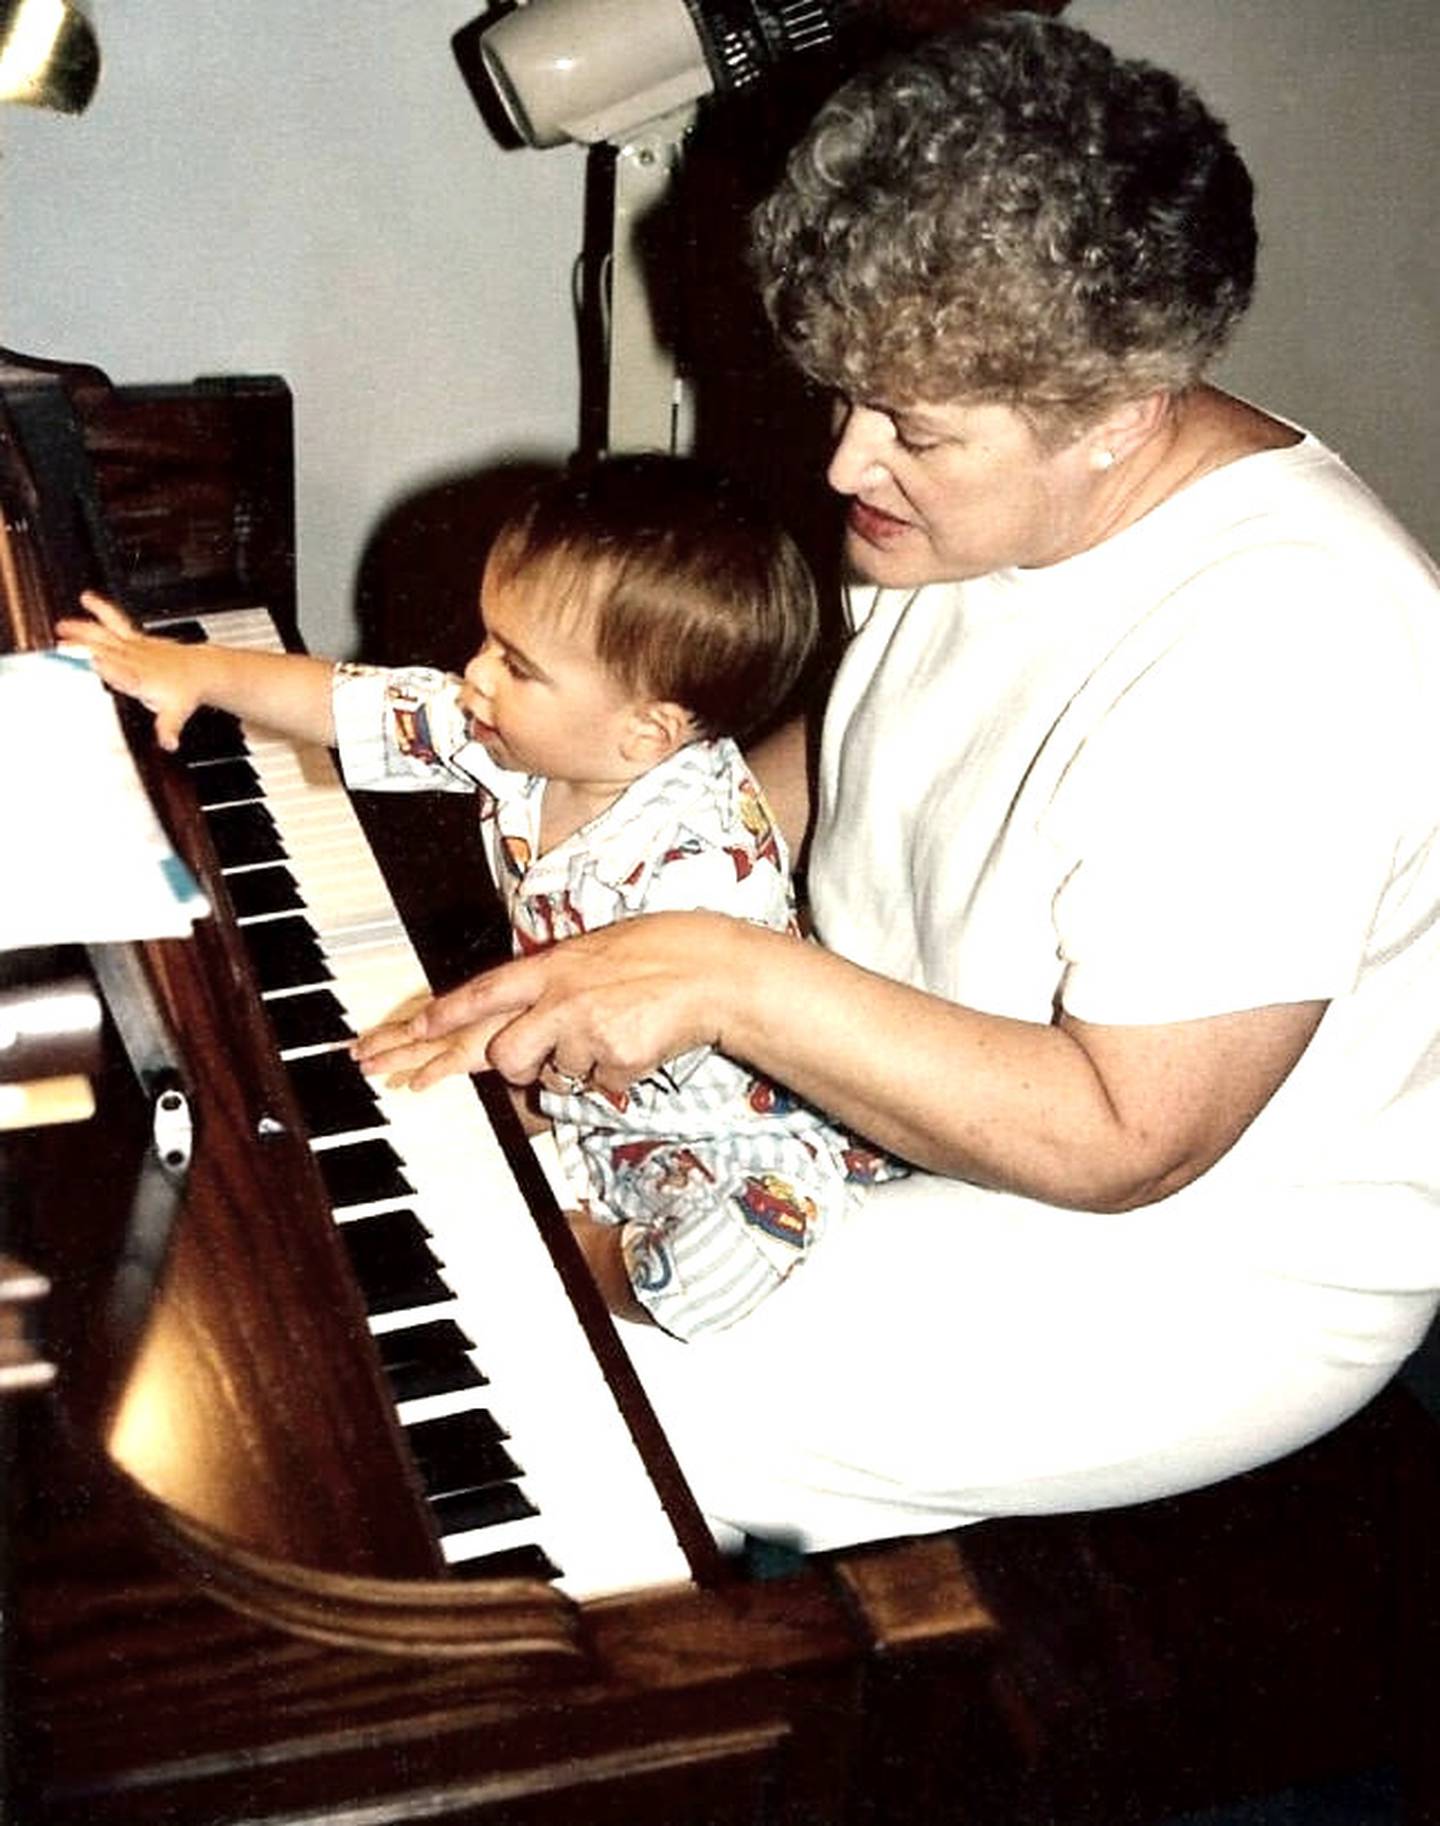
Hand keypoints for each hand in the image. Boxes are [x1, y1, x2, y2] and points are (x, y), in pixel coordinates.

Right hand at [55, 591, 203, 750]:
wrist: (200, 670)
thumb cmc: (183, 691)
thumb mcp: (176, 714)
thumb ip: (168, 728)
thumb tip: (169, 743)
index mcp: (141, 680)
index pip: (122, 675)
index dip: (110, 669)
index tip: (95, 664)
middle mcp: (134, 660)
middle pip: (106, 652)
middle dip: (85, 649)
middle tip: (63, 648)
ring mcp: (133, 646)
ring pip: (106, 634)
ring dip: (84, 629)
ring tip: (63, 626)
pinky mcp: (133, 637)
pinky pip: (114, 620)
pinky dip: (100, 608)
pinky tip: (87, 597)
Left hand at [360, 912, 737, 1096]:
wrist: (712, 971)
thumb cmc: (661, 953)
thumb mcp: (594, 953)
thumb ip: (554, 985)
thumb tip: (523, 1026)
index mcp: (552, 966)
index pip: (479, 995)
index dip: (436, 1019)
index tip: (397, 1036)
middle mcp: (559, 998)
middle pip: (497, 1052)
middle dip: (473, 1066)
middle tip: (422, 1074)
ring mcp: (584, 1031)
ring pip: (550, 1076)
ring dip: (573, 1066)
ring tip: (612, 1030)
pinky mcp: (611, 1060)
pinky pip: (594, 1086)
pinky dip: (612, 1073)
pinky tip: (637, 1043)